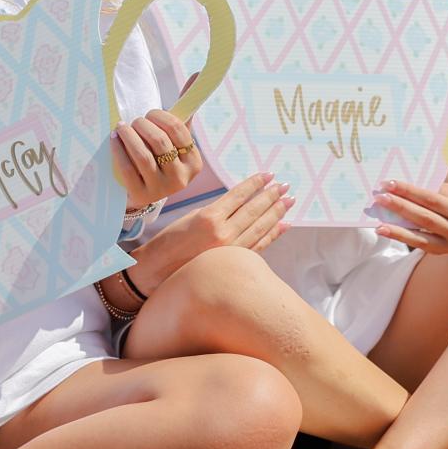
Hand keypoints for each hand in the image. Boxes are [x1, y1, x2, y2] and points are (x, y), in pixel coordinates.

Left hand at [114, 109, 202, 209]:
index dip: (160, 116)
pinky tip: (113, 138)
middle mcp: (181, 178)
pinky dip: (118, 149)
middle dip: (143, 125)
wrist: (144, 192)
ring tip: (121, 126)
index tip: (149, 114)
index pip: (178, 130)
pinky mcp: (141, 194)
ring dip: (129, 135)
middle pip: (160, 141)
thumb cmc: (161, 158)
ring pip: (143, 155)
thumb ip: (183, 112)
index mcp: (194, 162)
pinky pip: (127, 167)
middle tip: (135, 121)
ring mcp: (161, 189)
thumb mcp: (174, 140)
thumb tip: (195, 75)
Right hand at [161, 171, 291, 259]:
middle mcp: (223, 233)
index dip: (255, 184)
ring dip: (276, 212)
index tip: (268, 175)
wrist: (158, 273)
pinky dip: (273, 234)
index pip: (239, 196)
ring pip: (260, 227)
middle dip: (272, 196)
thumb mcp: (189, 218)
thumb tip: (239, 205)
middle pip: (254, 210)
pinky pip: (259, 245)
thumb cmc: (168, 243)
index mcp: (208, 217)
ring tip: (289, 200)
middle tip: (285, 185)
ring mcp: (231, 249)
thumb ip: (215, 211)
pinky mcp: (234, 262)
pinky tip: (284, 225)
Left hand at [374, 178, 447, 253]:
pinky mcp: (441, 251)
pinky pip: (418, 245)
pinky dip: (400, 237)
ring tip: (377, 224)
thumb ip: (432, 184)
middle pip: (425, 218)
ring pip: (420, 236)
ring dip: (396, 229)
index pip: (432, 199)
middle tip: (379, 198)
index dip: (409, 191)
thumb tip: (399, 181)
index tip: (389, 183)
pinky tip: (384, 231)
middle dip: (400, 207)